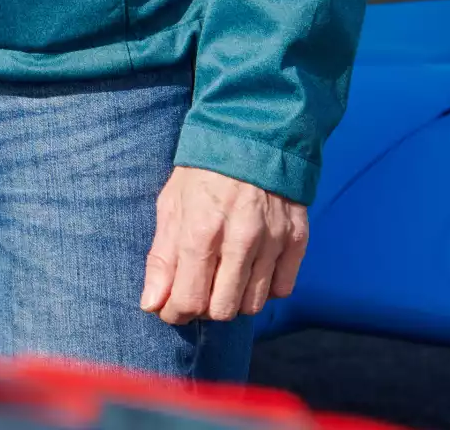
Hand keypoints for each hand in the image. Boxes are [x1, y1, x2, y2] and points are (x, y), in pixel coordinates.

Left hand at [140, 165, 307, 324]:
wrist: (252, 136)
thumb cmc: (202, 172)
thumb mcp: (170, 206)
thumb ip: (161, 258)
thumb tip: (151, 303)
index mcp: (201, 231)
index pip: (190, 300)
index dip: (175, 312)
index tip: (170, 309)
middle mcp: (241, 241)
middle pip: (223, 310)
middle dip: (204, 310)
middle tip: (196, 292)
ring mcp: (273, 242)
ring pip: (253, 304)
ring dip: (233, 300)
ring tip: (221, 280)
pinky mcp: (297, 241)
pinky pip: (282, 289)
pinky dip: (264, 289)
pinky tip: (250, 271)